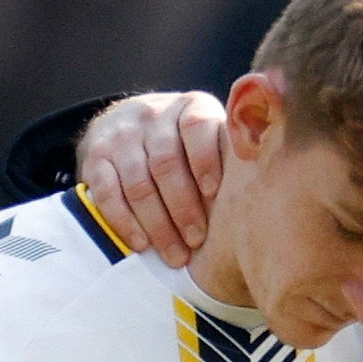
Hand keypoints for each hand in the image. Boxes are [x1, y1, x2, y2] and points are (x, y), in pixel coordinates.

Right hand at [78, 92, 226, 259]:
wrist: (126, 124)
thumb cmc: (186, 145)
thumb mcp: (211, 136)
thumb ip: (233, 152)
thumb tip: (266, 182)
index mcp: (190, 107)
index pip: (197, 127)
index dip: (205, 160)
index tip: (215, 194)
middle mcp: (153, 115)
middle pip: (166, 162)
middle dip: (183, 207)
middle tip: (197, 240)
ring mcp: (121, 135)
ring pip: (138, 183)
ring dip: (158, 224)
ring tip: (175, 254)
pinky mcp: (95, 156)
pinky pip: (107, 192)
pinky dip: (125, 222)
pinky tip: (142, 244)